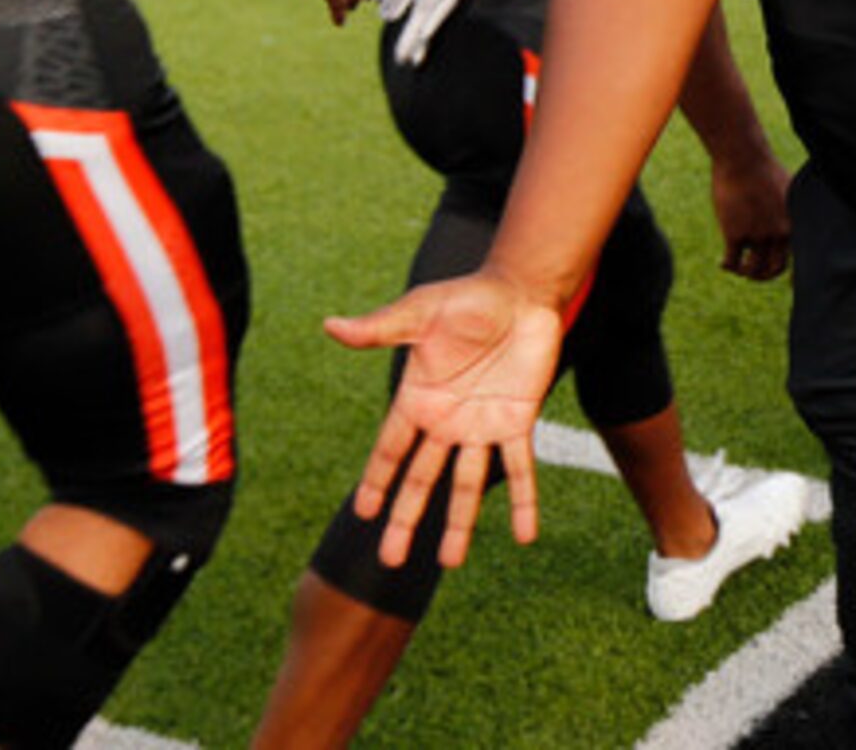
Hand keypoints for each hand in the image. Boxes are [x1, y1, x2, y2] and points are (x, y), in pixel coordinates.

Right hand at [327, 270, 564, 569]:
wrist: (521, 292)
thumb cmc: (467, 298)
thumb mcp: (420, 314)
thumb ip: (380, 329)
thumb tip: (330, 326)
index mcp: (418, 400)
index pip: (391, 450)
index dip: (377, 481)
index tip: (362, 513)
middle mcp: (447, 422)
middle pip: (422, 480)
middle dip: (406, 519)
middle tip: (390, 560)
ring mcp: (483, 427)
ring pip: (468, 486)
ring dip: (460, 524)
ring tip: (450, 563)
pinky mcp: (519, 422)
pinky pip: (521, 470)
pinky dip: (524, 502)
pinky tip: (526, 536)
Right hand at [710, 153, 791, 281]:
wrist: (743, 158)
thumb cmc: (763, 167)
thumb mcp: (787, 188)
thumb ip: (791, 206)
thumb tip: (793, 210)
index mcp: (792, 224)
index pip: (794, 257)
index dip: (782, 268)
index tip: (770, 269)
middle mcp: (777, 233)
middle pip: (775, 269)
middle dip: (763, 275)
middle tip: (752, 272)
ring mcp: (756, 235)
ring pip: (752, 269)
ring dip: (744, 272)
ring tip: (737, 267)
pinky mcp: (735, 234)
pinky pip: (732, 261)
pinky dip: (727, 266)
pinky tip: (722, 262)